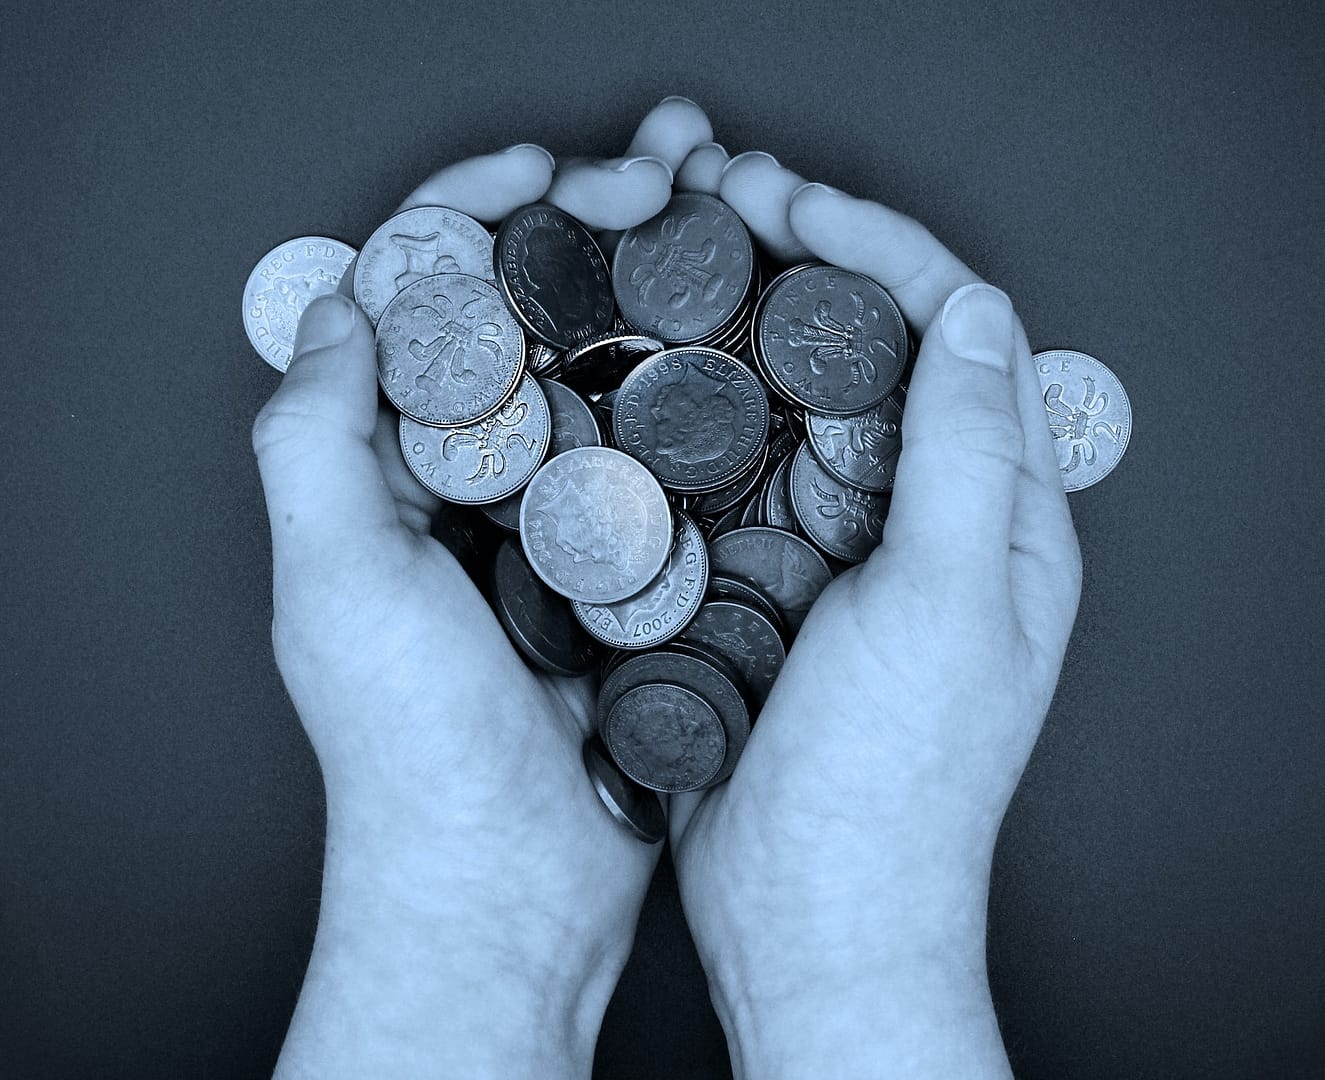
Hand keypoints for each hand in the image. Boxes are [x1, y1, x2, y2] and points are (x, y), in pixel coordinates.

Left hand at [251, 98, 712, 1078]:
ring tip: (722, 228)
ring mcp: (563, 523)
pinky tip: (755, 351)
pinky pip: (670, 462)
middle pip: (530, 320)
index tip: (545, 170)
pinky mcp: (636, 568)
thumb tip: (341, 303)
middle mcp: (477, 486)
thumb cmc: (413, 753)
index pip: (421, 303)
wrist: (512, 886)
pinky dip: (707, 398)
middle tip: (668, 177)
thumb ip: (314, 440)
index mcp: (392, 471)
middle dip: (594, 228)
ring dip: (660, 295)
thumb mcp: (336, 587)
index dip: (474, 213)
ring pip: (609, 377)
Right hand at [665, 154, 1082, 1076]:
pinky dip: (706, 411)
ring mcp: (844, 554)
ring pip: (804, 403)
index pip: (958, 333)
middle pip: (878, 350)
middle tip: (717, 202)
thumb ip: (966, 454)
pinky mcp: (771, 587)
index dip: (879, 249)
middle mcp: (929, 523)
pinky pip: (745, 472)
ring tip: (677, 262)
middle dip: (805, 261)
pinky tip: (651, 380)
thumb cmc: (894, 786)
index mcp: (1000, 518)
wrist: (809, 917)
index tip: (790, 204)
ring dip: (749, 323)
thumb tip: (975, 310)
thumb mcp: (948, 608)